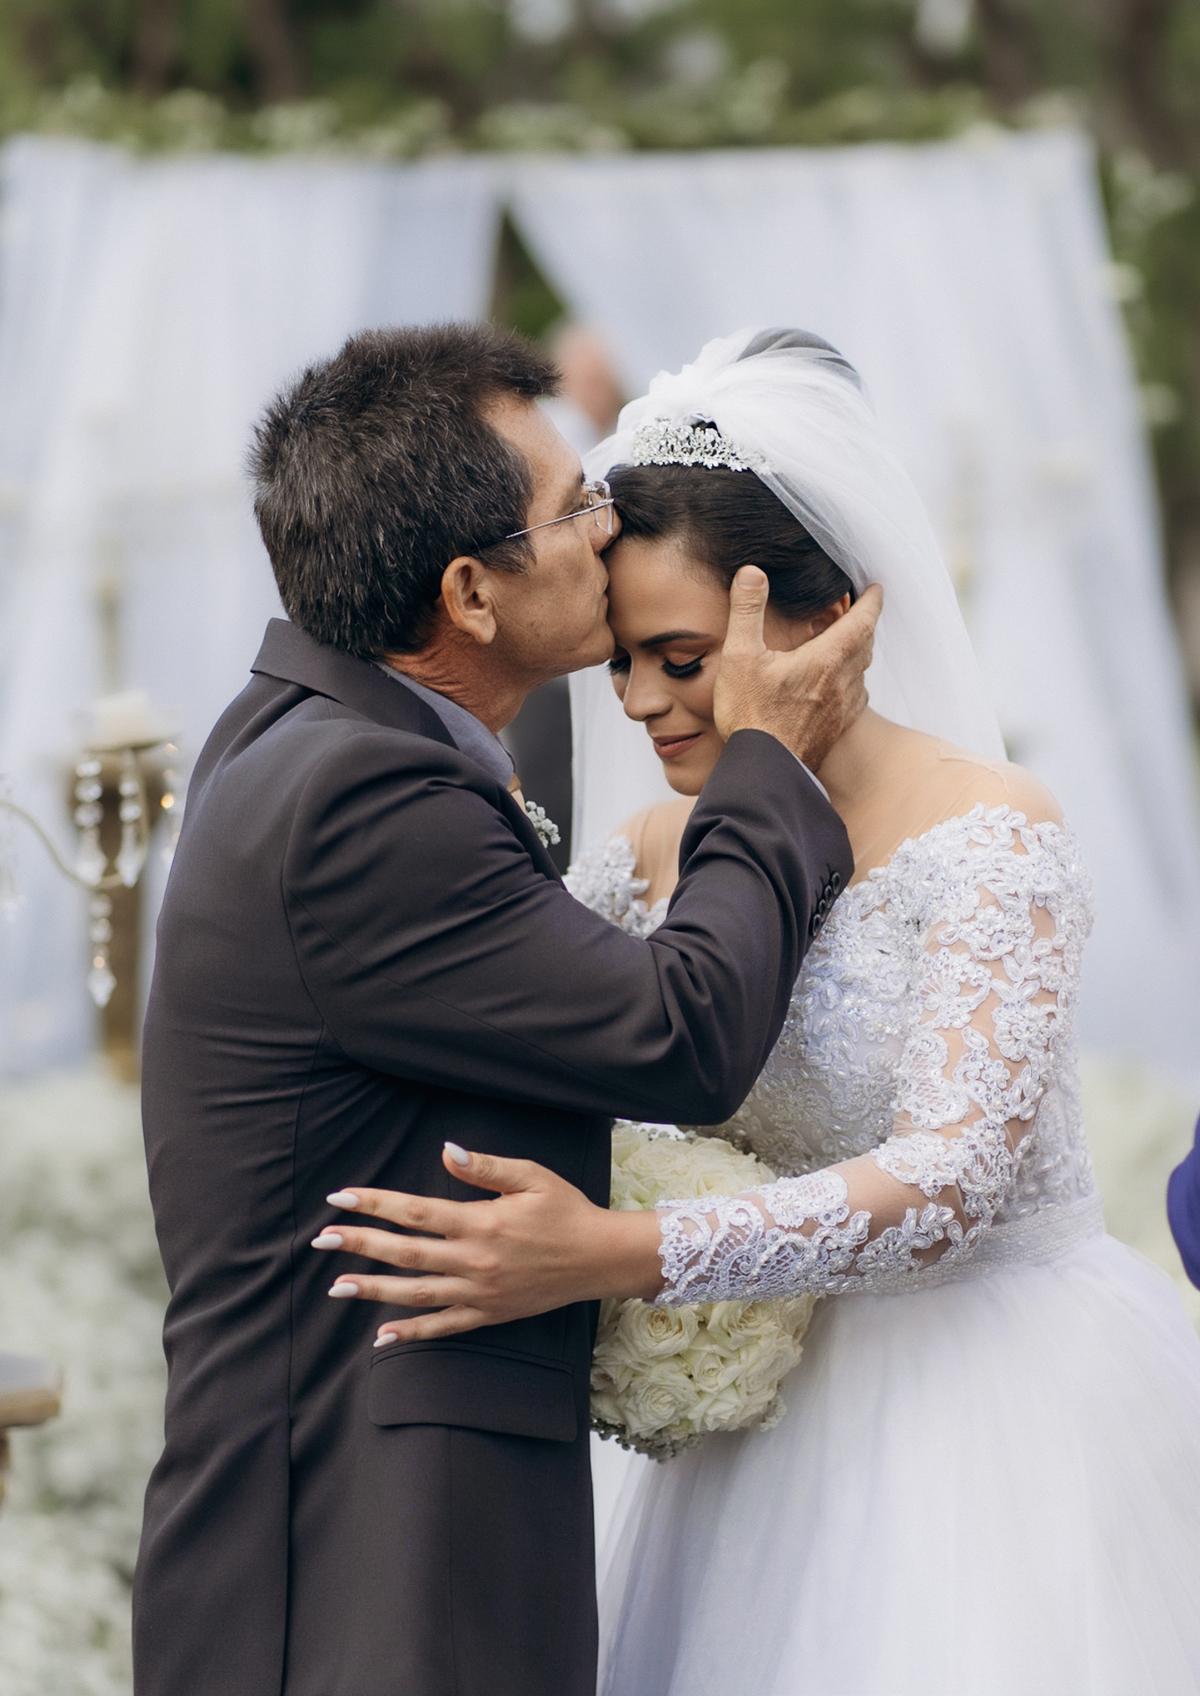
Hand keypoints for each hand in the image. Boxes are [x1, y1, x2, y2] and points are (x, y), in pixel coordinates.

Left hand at [312, 1143, 663, 1344]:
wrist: (600, 1257)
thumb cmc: (566, 1210)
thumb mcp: (531, 1176)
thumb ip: (485, 1167)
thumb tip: (446, 1151)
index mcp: (482, 1221)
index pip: (416, 1211)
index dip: (375, 1203)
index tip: (340, 1198)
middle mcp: (476, 1260)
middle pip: (406, 1253)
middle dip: (360, 1245)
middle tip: (322, 1240)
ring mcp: (481, 1292)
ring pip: (417, 1294)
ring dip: (374, 1290)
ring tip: (337, 1286)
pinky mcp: (490, 1314)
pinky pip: (444, 1327)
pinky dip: (411, 1333)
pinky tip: (380, 1335)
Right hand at [713, 568, 881, 769]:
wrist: (765, 770)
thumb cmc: (751, 714)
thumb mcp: (740, 656)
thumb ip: (747, 610)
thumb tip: (752, 572)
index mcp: (826, 658)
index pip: (863, 620)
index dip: (872, 600)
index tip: (876, 587)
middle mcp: (843, 681)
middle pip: (866, 644)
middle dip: (865, 623)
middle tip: (860, 610)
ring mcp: (842, 708)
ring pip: (863, 671)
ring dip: (860, 652)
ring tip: (850, 643)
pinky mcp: (835, 729)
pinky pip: (856, 698)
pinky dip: (853, 681)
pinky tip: (841, 686)